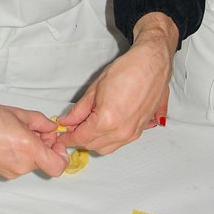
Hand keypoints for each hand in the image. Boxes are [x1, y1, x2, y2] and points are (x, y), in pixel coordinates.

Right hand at [0, 94, 68, 178]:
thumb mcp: (15, 112)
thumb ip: (38, 122)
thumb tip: (51, 128)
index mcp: (27, 149)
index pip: (58, 166)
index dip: (62, 154)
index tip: (55, 141)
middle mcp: (20, 165)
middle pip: (43, 161)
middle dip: (43, 146)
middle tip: (34, 129)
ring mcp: (8, 172)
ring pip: (28, 163)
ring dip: (28, 149)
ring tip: (13, 130)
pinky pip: (15, 165)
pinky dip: (15, 154)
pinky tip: (3, 138)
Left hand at [56, 14, 176, 153]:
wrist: (152, 65)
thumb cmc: (127, 71)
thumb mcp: (94, 89)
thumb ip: (79, 110)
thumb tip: (67, 121)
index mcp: (107, 121)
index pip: (81, 138)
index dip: (68, 138)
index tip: (61, 137)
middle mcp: (122, 132)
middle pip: (93, 146)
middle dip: (80, 139)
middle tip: (72, 127)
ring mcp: (133, 133)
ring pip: (107, 148)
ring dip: (95, 141)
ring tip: (87, 125)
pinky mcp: (141, 130)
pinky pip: (120, 142)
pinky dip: (109, 139)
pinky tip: (104, 125)